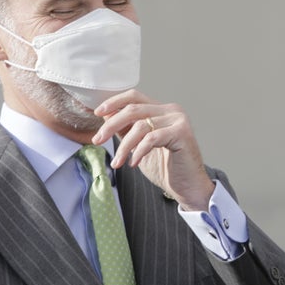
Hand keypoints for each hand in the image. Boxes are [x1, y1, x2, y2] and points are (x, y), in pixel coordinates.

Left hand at [92, 90, 214, 211]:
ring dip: (124, 146)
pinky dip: (139, 151)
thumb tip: (105, 115)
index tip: (97, 113)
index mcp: (161, 110)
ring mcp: (178, 120)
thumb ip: (126, 130)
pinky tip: (134, 163)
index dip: (114, 102)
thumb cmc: (165, 168)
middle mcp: (171, 111)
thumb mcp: (138, 146)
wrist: (188, 187)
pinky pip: (152, 138)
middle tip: (97, 140)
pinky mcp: (182, 133)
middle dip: (111, 125)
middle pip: (133, 109)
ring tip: (117, 162)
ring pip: (140, 126)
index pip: (134, 96)